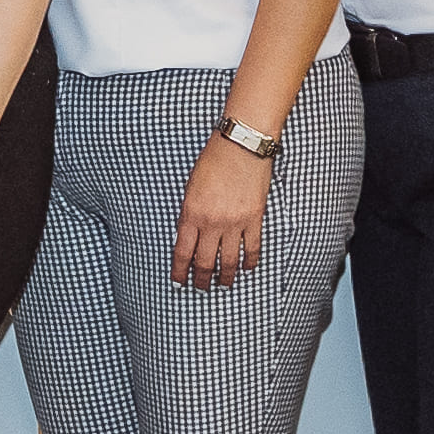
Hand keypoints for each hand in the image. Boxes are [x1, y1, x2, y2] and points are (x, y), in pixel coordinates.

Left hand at [173, 139, 271, 291]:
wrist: (242, 145)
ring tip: (223, 284)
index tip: (179, 283)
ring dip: (226, 277)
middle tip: (201, 288)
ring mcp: (235, 223)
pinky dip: (249, 261)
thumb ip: (190, 213)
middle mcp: (212, 223)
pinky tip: (247, 268)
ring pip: (229, 261)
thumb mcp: (191, 187)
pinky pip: (252, 248)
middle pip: (205, 262)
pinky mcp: (254, 219)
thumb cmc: (213, 160)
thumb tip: (190, 236)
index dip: (180, 272)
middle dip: (202, 280)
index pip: (183, 253)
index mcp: (191, 214)